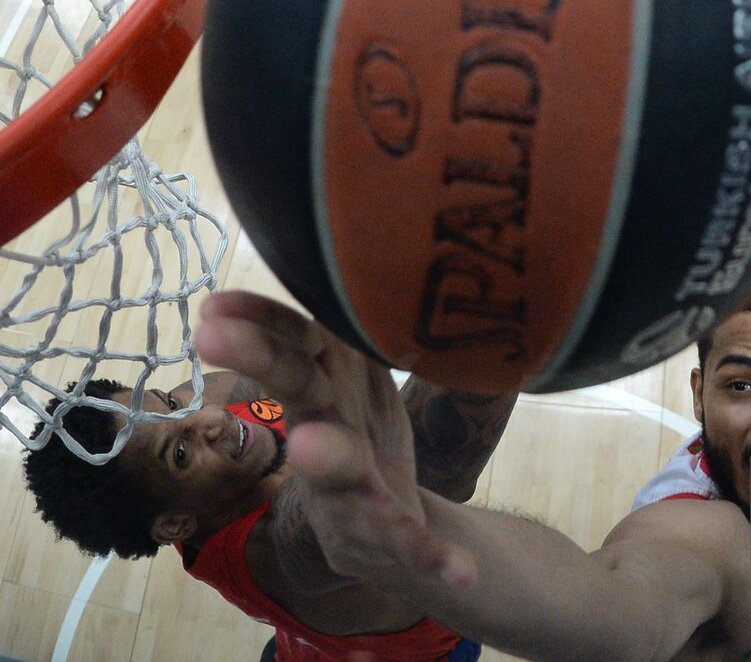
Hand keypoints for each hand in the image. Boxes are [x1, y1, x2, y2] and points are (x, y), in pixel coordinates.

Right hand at [195, 291, 474, 585]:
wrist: (387, 533)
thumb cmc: (360, 435)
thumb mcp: (344, 379)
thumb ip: (325, 330)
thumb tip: (316, 254)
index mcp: (329, 394)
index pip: (292, 346)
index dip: (257, 323)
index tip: (210, 303)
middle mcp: (330, 440)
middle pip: (300, 395)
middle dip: (264, 365)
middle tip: (211, 336)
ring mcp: (354, 494)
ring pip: (340, 475)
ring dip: (327, 459)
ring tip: (312, 444)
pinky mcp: (390, 540)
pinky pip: (413, 548)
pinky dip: (436, 559)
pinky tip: (463, 573)